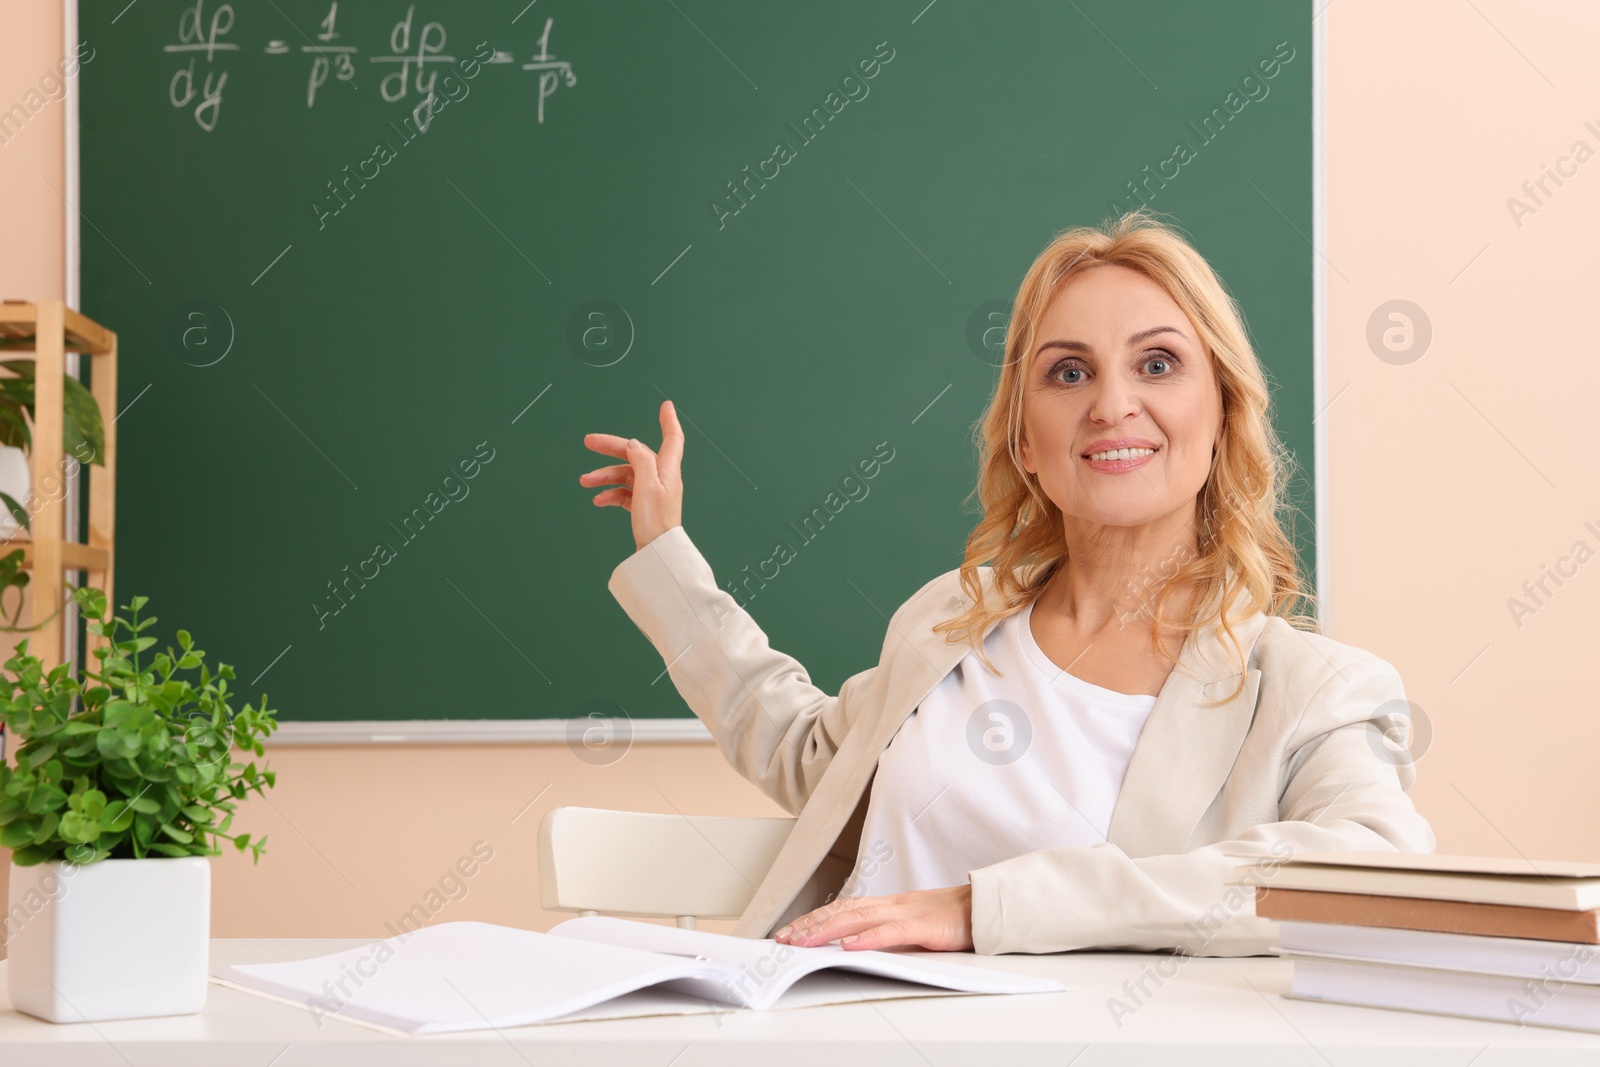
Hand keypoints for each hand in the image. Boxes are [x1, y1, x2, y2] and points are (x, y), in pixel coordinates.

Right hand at [581, 400, 683, 551]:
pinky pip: (624, 493)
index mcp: (667, 469)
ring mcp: (652, 493)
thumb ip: (641, 461)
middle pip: (636, 454)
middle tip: (588, 441)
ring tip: (584, 481)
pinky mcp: (643, 507)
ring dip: (604, 476)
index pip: (673, 438)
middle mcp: (662, 478)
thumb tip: (635, 444)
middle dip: (612, 447)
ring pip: (626, 475)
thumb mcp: (647, 486)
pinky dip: (610, 494)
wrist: (657, 555)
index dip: (669, 421)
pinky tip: (598, 500)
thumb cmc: (656, 522)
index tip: (666, 406)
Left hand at [772, 885, 973, 951]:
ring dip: (826, 930)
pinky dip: (867, 938)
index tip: (792, 930)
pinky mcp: (924, 926)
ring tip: (802, 942)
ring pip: (858, 918)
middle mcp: (892, 904)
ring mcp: (907, 913)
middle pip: (843, 911)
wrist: (987, 908)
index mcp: (890, 904)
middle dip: (810, 924)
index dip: (815, 918)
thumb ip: (889, 932)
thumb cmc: (954, 920)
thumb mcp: (914, 926)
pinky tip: (848, 945)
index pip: (844, 908)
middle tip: (784, 938)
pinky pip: (891, 931)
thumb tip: (859, 946)